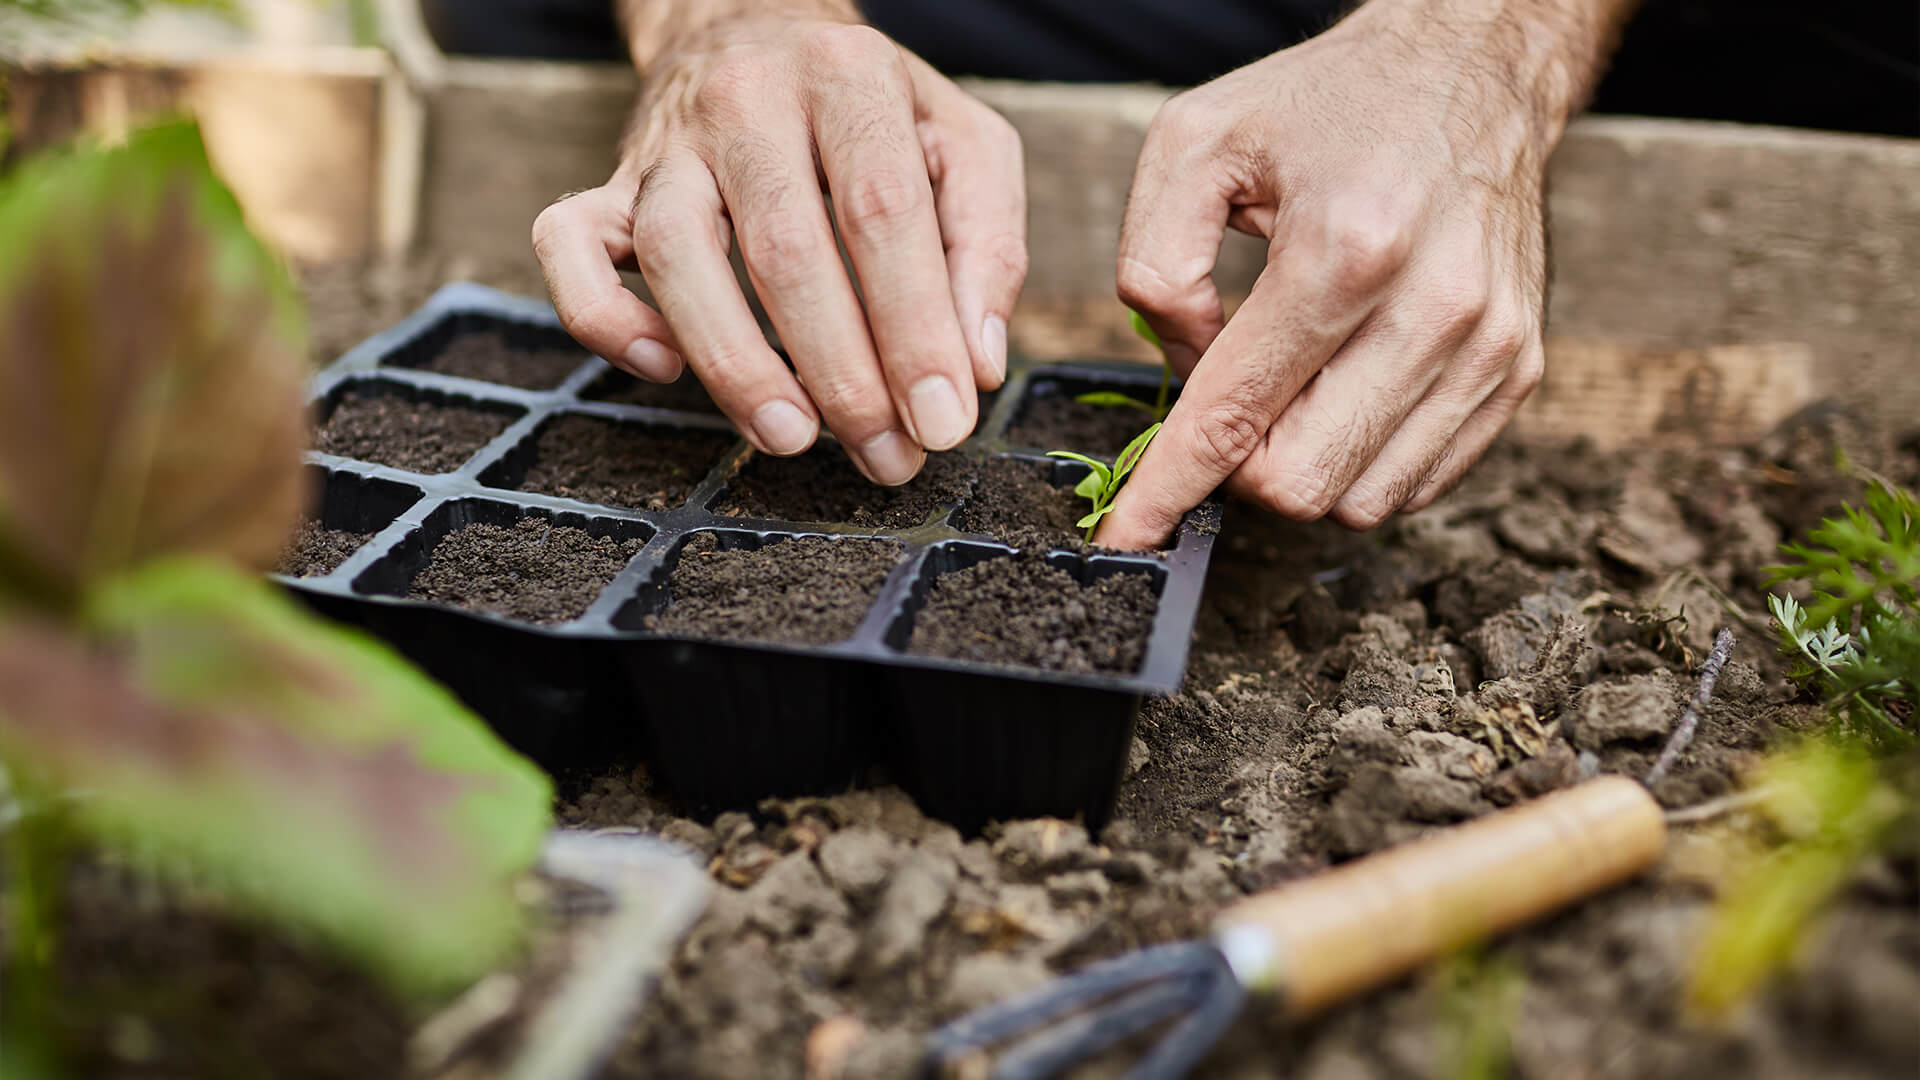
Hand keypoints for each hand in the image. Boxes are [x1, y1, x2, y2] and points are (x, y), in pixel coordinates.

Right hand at [533, 13, 1025, 483]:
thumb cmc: (872, 110)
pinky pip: (567, 244)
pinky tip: (664, 369)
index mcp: (848, 78)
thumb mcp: (963, 146)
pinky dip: (604, 318)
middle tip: (887, 454)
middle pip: (784, 247)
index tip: (943, 419)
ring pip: (674, 253)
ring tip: (792, 437)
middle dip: (842, 373)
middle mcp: (748, 100)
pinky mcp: (608, 184)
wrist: (753, 25)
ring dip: (734, 364)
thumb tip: (975, 366)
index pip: (882, 211)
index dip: (914, 327)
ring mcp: (667, 144)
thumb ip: (987, 247)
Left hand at [1098, 0, 1627, 546]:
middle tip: (1225, 403)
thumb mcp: (1195, 142)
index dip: (1169, 488)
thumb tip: (1181, 365)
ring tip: (1290, 385)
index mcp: (1345, 248)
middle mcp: (1434, 307)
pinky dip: (1360, 461)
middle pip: (1300, 481)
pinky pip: (1416, 482)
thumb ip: (1153, 262)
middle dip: (1237, 468)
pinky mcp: (1520, 369)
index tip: (1127, 534)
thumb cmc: (1329, 105)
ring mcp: (1488, 347)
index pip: (1237, 415)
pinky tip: (1343, 393)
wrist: (1471, 71)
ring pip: (1360, 499)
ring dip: (1301, 466)